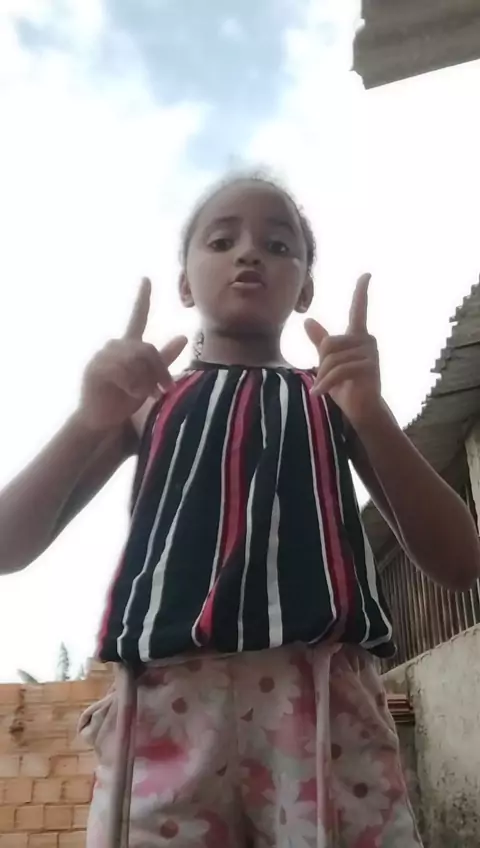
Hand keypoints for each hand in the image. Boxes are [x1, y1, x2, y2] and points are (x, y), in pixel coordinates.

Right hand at [78, 278, 186, 430]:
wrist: (100, 418)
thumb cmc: (123, 398)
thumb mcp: (149, 379)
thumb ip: (164, 359)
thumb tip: (183, 336)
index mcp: (129, 345)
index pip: (137, 316)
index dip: (143, 297)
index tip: (146, 279)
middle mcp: (115, 345)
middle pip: (147, 349)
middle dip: (160, 370)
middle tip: (166, 389)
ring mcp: (103, 355)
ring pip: (137, 360)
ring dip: (147, 380)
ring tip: (148, 395)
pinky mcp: (96, 368)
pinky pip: (124, 371)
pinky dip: (134, 385)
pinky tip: (132, 394)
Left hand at [304, 273, 380, 427]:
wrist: (362, 411)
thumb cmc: (346, 387)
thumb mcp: (329, 363)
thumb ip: (321, 342)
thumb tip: (308, 320)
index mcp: (358, 336)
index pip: (359, 309)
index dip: (361, 291)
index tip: (366, 274)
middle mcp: (367, 340)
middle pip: (329, 343)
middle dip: (321, 363)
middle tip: (324, 379)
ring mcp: (370, 353)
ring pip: (331, 358)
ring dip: (323, 376)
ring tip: (325, 388)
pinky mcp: (369, 367)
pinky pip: (338, 371)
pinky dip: (325, 384)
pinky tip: (319, 393)